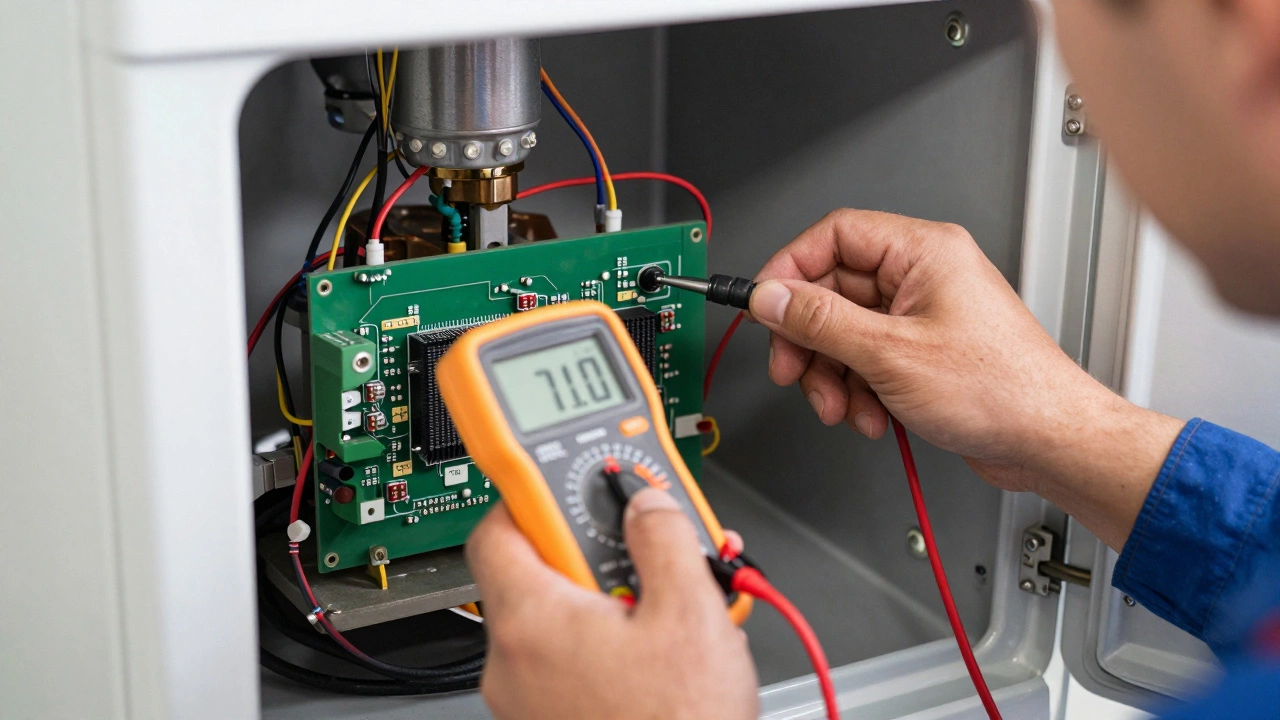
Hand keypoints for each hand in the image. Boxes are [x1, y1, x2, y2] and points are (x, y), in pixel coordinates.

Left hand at [466, 490, 757, 719]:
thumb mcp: (692, 612)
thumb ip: (664, 537)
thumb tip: (646, 503)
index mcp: (531, 620)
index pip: (497, 526)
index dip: (534, 492)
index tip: (563, 474)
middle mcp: (512, 660)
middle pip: (539, 570)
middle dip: (598, 549)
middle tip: (648, 548)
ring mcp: (526, 699)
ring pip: (561, 617)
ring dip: (613, 598)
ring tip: (675, 605)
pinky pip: (570, 659)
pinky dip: (609, 642)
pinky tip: (663, 648)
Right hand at [750, 209, 1182, 548]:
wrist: (1048, 440)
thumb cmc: (1002, 390)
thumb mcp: (890, 354)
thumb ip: (821, 322)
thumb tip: (772, 298)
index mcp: (924, 251)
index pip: (834, 235)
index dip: (791, 269)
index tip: (766, 305)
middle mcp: (923, 276)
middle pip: (833, 290)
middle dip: (810, 340)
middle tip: (792, 370)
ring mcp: (922, 315)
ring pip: (845, 332)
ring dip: (833, 376)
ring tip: (842, 407)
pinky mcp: (922, 351)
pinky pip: (866, 359)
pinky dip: (858, 390)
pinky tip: (871, 415)